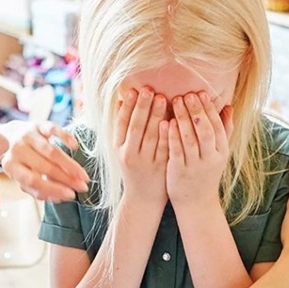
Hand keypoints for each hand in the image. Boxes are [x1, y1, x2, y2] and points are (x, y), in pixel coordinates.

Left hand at [0, 121, 89, 202]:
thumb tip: (59, 198)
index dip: (54, 189)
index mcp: (11, 166)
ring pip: (52, 152)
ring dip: (70, 165)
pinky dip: (65, 137)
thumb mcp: (25, 177)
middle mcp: (17, 150)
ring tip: (83, 175)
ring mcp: (28, 135)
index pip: (34, 181)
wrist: (12, 135)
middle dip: (67, 179)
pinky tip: (75, 146)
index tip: (71, 195)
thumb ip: (39, 190)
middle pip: (45, 167)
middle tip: (82, 186)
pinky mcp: (38, 124)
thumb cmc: (23, 162)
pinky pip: (53, 129)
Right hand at [117, 87, 168, 206]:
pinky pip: (163, 148)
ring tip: (161, 98)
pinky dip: (166, 134)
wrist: (143, 198)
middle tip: (149, 89)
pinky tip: (170, 120)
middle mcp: (129, 155)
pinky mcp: (160, 168)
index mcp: (118, 148)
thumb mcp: (124, 149)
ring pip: (150, 136)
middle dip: (142, 107)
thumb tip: (123, 99)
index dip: (128, 106)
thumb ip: (124, 127)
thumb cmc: (134, 168)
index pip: (121, 123)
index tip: (134, 90)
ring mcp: (145, 162)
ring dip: (155, 116)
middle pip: (135, 127)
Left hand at [166, 92, 233, 208]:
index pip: (217, 126)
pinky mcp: (179, 171)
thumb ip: (225, 129)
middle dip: (196, 111)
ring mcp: (194, 166)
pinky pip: (176, 150)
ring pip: (189, 139)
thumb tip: (229, 105)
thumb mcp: (219, 153)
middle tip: (186, 94)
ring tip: (175, 101)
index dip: (209, 109)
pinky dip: (172, 135)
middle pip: (204, 130)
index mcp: (222, 152)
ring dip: (182, 118)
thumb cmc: (207, 172)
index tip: (201, 93)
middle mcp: (210, 158)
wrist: (197, 203)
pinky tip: (166, 121)